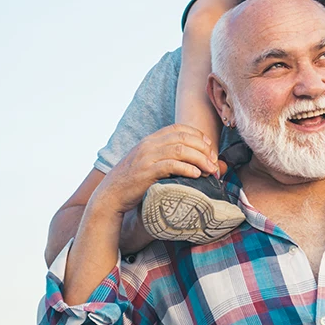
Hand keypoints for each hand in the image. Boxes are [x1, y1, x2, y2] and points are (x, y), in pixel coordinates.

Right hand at [88, 125, 219, 217]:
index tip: (210, 147)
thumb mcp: (149, 163)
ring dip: (200, 159)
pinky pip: (171, 165)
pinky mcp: (146, 172)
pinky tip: (196, 174)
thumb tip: (196, 162)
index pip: (179, 128)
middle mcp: (149, 145)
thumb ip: (168, 159)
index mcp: (150, 140)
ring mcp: (147, 157)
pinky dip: (186, 168)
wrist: (111, 195)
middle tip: (214, 161)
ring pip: (180, 150)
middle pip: (184, 138)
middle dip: (203, 148)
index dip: (198, 135)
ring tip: (211, 169)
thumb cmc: (133, 181)